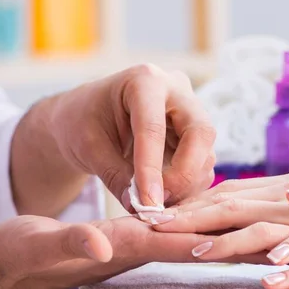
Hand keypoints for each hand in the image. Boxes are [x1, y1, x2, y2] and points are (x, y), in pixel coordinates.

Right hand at [0, 215, 266, 288]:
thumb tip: (102, 243)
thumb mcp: (38, 247)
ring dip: (238, 229)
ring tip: (279, 227)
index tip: (268, 235)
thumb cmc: (21, 256)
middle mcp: (146, 245)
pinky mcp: (139, 235)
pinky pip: (184, 225)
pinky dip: (212, 219)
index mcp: (129, 245)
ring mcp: (145, 242)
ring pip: (202, 233)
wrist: (12, 264)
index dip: (228, 235)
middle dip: (249, 235)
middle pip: (207, 240)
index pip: (188, 241)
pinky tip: (230, 216)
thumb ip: (72, 243)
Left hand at [48, 64, 215, 208]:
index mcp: (144, 80)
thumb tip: (142, 209)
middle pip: (200, 133)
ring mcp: (191, 110)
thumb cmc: (82, 122)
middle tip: (159, 202)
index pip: (154, 127)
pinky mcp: (195, 133)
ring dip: (186, 184)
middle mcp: (176, 90)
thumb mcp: (88, 148)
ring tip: (156, 202)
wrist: (86, 115)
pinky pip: (203, 163)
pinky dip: (188, 185)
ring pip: (206, 151)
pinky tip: (164, 195)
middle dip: (184, 174)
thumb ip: (116, 176)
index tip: (148, 202)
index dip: (151, 167)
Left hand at [154, 174, 288, 259]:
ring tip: (170, 239)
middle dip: (185, 212)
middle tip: (148, 222)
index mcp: (282, 186)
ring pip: (240, 214)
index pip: (227, 190)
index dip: (192, 202)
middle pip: (226, 198)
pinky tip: (209, 257)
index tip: (158, 213)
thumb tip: (222, 233)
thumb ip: (266, 224)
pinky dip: (236, 246)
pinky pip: (267, 236)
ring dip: (203, 230)